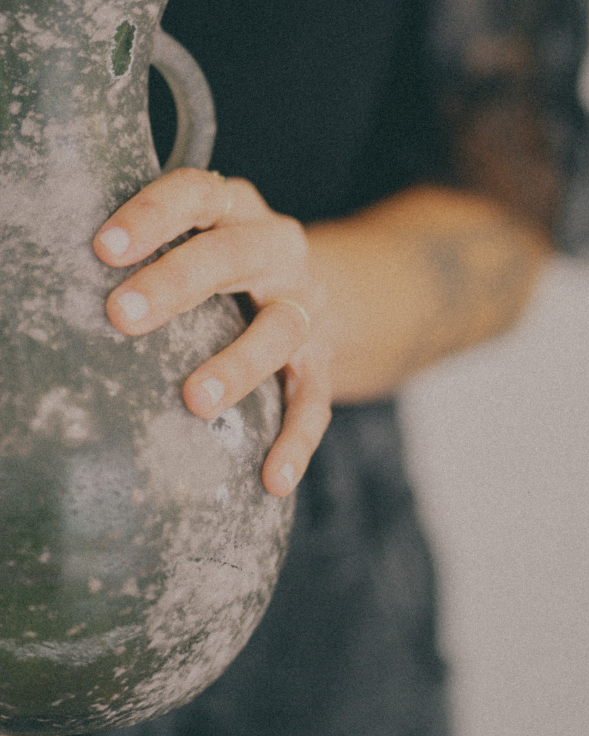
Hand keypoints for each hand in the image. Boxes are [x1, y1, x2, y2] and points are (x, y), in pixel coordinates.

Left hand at [94, 168, 331, 496]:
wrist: (314, 289)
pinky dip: (296, 440)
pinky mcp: (324, 359)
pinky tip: (272, 480)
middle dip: (180, 283)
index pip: (198, 193)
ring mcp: (307, 306)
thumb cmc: (230, 268)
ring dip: (240, 363)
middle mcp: (279, 251)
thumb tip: (55, 287)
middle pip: (236, 255)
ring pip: (280, 330)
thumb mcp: (202, 237)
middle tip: (122, 316)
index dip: (153, 215)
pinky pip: (314, 400)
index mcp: (239, 211)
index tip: (103, 249)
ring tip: (196, 401)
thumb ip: (155, 249)